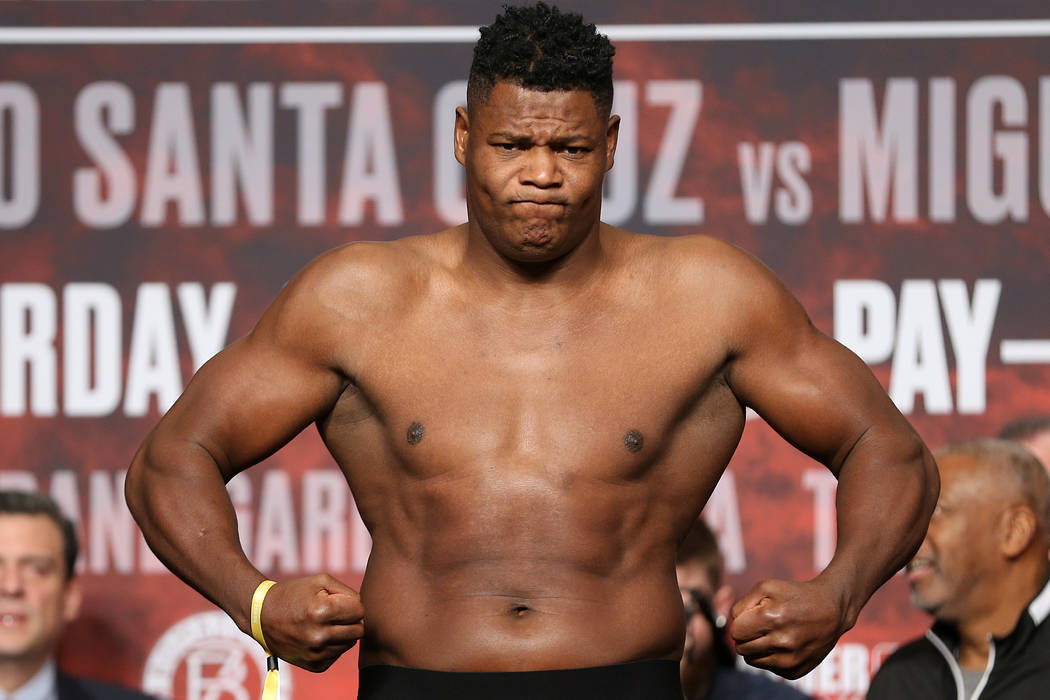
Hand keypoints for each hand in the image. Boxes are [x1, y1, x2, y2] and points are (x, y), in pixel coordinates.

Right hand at [257, 573, 364, 671]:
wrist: (262, 615)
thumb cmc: (294, 594)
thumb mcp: (320, 581)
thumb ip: (347, 592)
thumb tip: (362, 611)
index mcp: (321, 611)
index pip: (360, 611)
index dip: (352, 604)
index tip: (340, 601)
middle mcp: (318, 635)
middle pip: (359, 630)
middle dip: (351, 619)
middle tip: (336, 613)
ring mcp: (315, 653)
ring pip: (350, 643)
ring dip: (343, 633)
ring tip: (325, 623)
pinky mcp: (313, 665)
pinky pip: (337, 654)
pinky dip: (332, 645)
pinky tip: (318, 635)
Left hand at [729, 577, 852, 678]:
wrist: (832, 610)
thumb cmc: (795, 595)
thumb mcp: (766, 587)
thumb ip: (742, 604)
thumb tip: (732, 624)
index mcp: (771, 619)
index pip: (735, 632)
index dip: (740, 623)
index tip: (751, 617)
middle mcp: (781, 642)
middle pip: (741, 648)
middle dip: (745, 636)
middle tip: (759, 626)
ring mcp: (790, 660)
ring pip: (751, 660)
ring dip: (755, 648)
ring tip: (770, 634)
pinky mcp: (796, 671)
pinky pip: (768, 667)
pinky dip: (770, 657)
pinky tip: (783, 644)